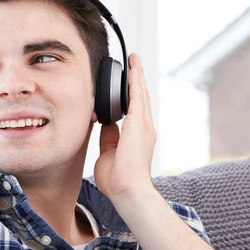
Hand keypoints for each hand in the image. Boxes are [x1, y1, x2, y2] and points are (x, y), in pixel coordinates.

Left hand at [94, 53, 156, 199]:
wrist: (127, 189)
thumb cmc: (118, 180)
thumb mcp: (108, 153)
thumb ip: (108, 138)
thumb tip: (105, 124)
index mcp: (137, 138)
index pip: (134, 112)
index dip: (131, 96)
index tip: (128, 84)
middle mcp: (144, 129)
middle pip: (140, 99)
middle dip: (137, 81)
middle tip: (134, 64)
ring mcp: (143, 125)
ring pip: (140, 94)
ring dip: (137, 76)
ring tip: (134, 60)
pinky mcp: (138, 123)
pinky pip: (137, 96)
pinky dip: (135, 81)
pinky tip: (133, 69)